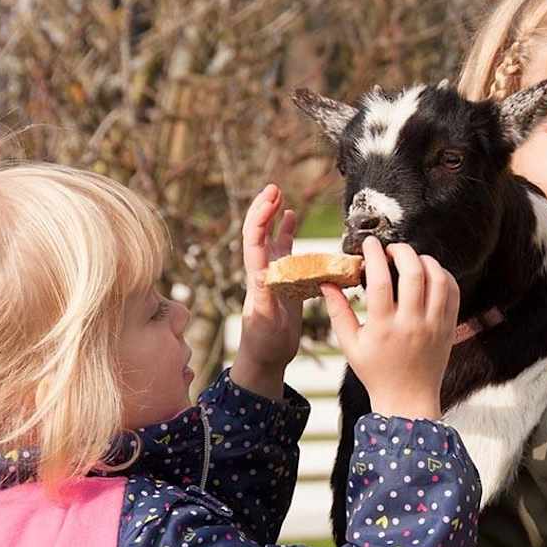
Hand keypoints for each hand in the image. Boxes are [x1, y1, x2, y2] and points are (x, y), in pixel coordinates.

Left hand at [232, 184, 301, 399]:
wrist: (266, 358)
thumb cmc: (265, 344)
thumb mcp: (265, 323)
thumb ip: (265, 299)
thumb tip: (263, 275)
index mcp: (258, 278)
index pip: (255, 241)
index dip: (261, 218)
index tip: (272, 199)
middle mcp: (263, 272)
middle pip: (259, 233)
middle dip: (264, 209)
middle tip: (273, 188)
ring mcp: (273, 275)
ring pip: (270, 238)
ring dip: (273, 216)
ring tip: (278, 195)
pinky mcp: (284, 281)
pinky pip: (285, 251)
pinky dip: (287, 232)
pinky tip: (291, 217)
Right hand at [320, 237, 459, 419]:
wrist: (408, 399)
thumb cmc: (375, 371)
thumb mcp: (350, 344)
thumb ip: (338, 311)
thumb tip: (327, 282)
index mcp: (383, 328)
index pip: (380, 281)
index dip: (375, 255)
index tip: (370, 243)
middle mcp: (411, 324)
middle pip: (413, 273)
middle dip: (402, 251)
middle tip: (392, 249)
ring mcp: (434, 325)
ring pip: (438, 279)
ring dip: (425, 260)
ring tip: (411, 259)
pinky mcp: (448, 327)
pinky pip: (452, 292)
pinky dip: (442, 276)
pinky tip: (429, 274)